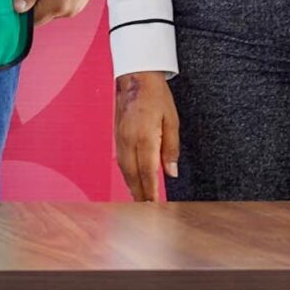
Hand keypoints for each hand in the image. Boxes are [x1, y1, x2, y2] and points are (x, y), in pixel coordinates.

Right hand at [114, 71, 180, 203]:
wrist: (135, 79)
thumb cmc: (156, 97)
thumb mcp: (172, 121)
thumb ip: (171, 148)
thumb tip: (171, 172)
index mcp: (145, 138)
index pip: (148, 171)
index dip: (151, 190)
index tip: (154, 205)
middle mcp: (129, 141)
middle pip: (133, 175)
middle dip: (140, 194)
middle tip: (146, 210)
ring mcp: (120, 140)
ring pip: (125, 170)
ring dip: (132, 186)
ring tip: (140, 200)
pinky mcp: (117, 137)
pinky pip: (121, 161)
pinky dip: (126, 174)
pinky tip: (132, 180)